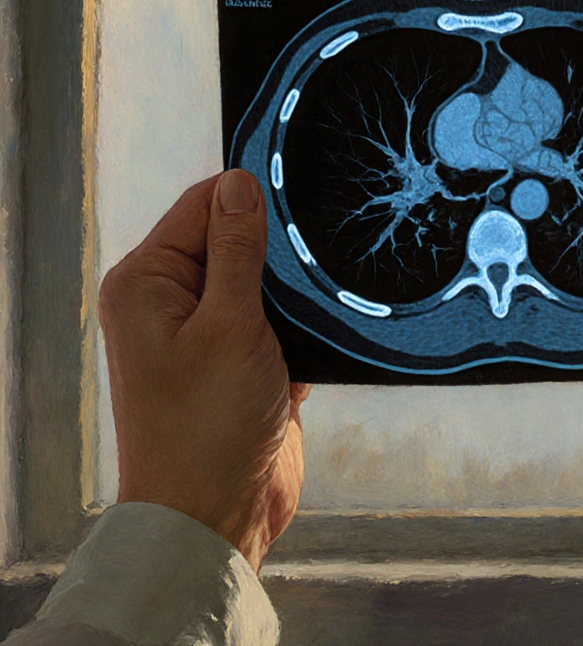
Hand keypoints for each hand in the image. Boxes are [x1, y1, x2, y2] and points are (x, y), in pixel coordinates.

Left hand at [98, 170, 307, 570]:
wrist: (216, 515)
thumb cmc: (207, 427)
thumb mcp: (230, 326)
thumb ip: (238, 252)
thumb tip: (238, 183)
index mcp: (148, 283)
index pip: (202, 207)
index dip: (250, 197)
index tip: (303, 189)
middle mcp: (170, 304)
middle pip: (235, 243)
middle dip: (279, 252)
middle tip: (318, 257)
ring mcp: (206, 337)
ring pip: (264, 286)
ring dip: (295, 297)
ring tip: (319, 306)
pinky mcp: (240, 366)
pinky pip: (278, 326)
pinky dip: (301, 333)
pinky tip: (314, 346)